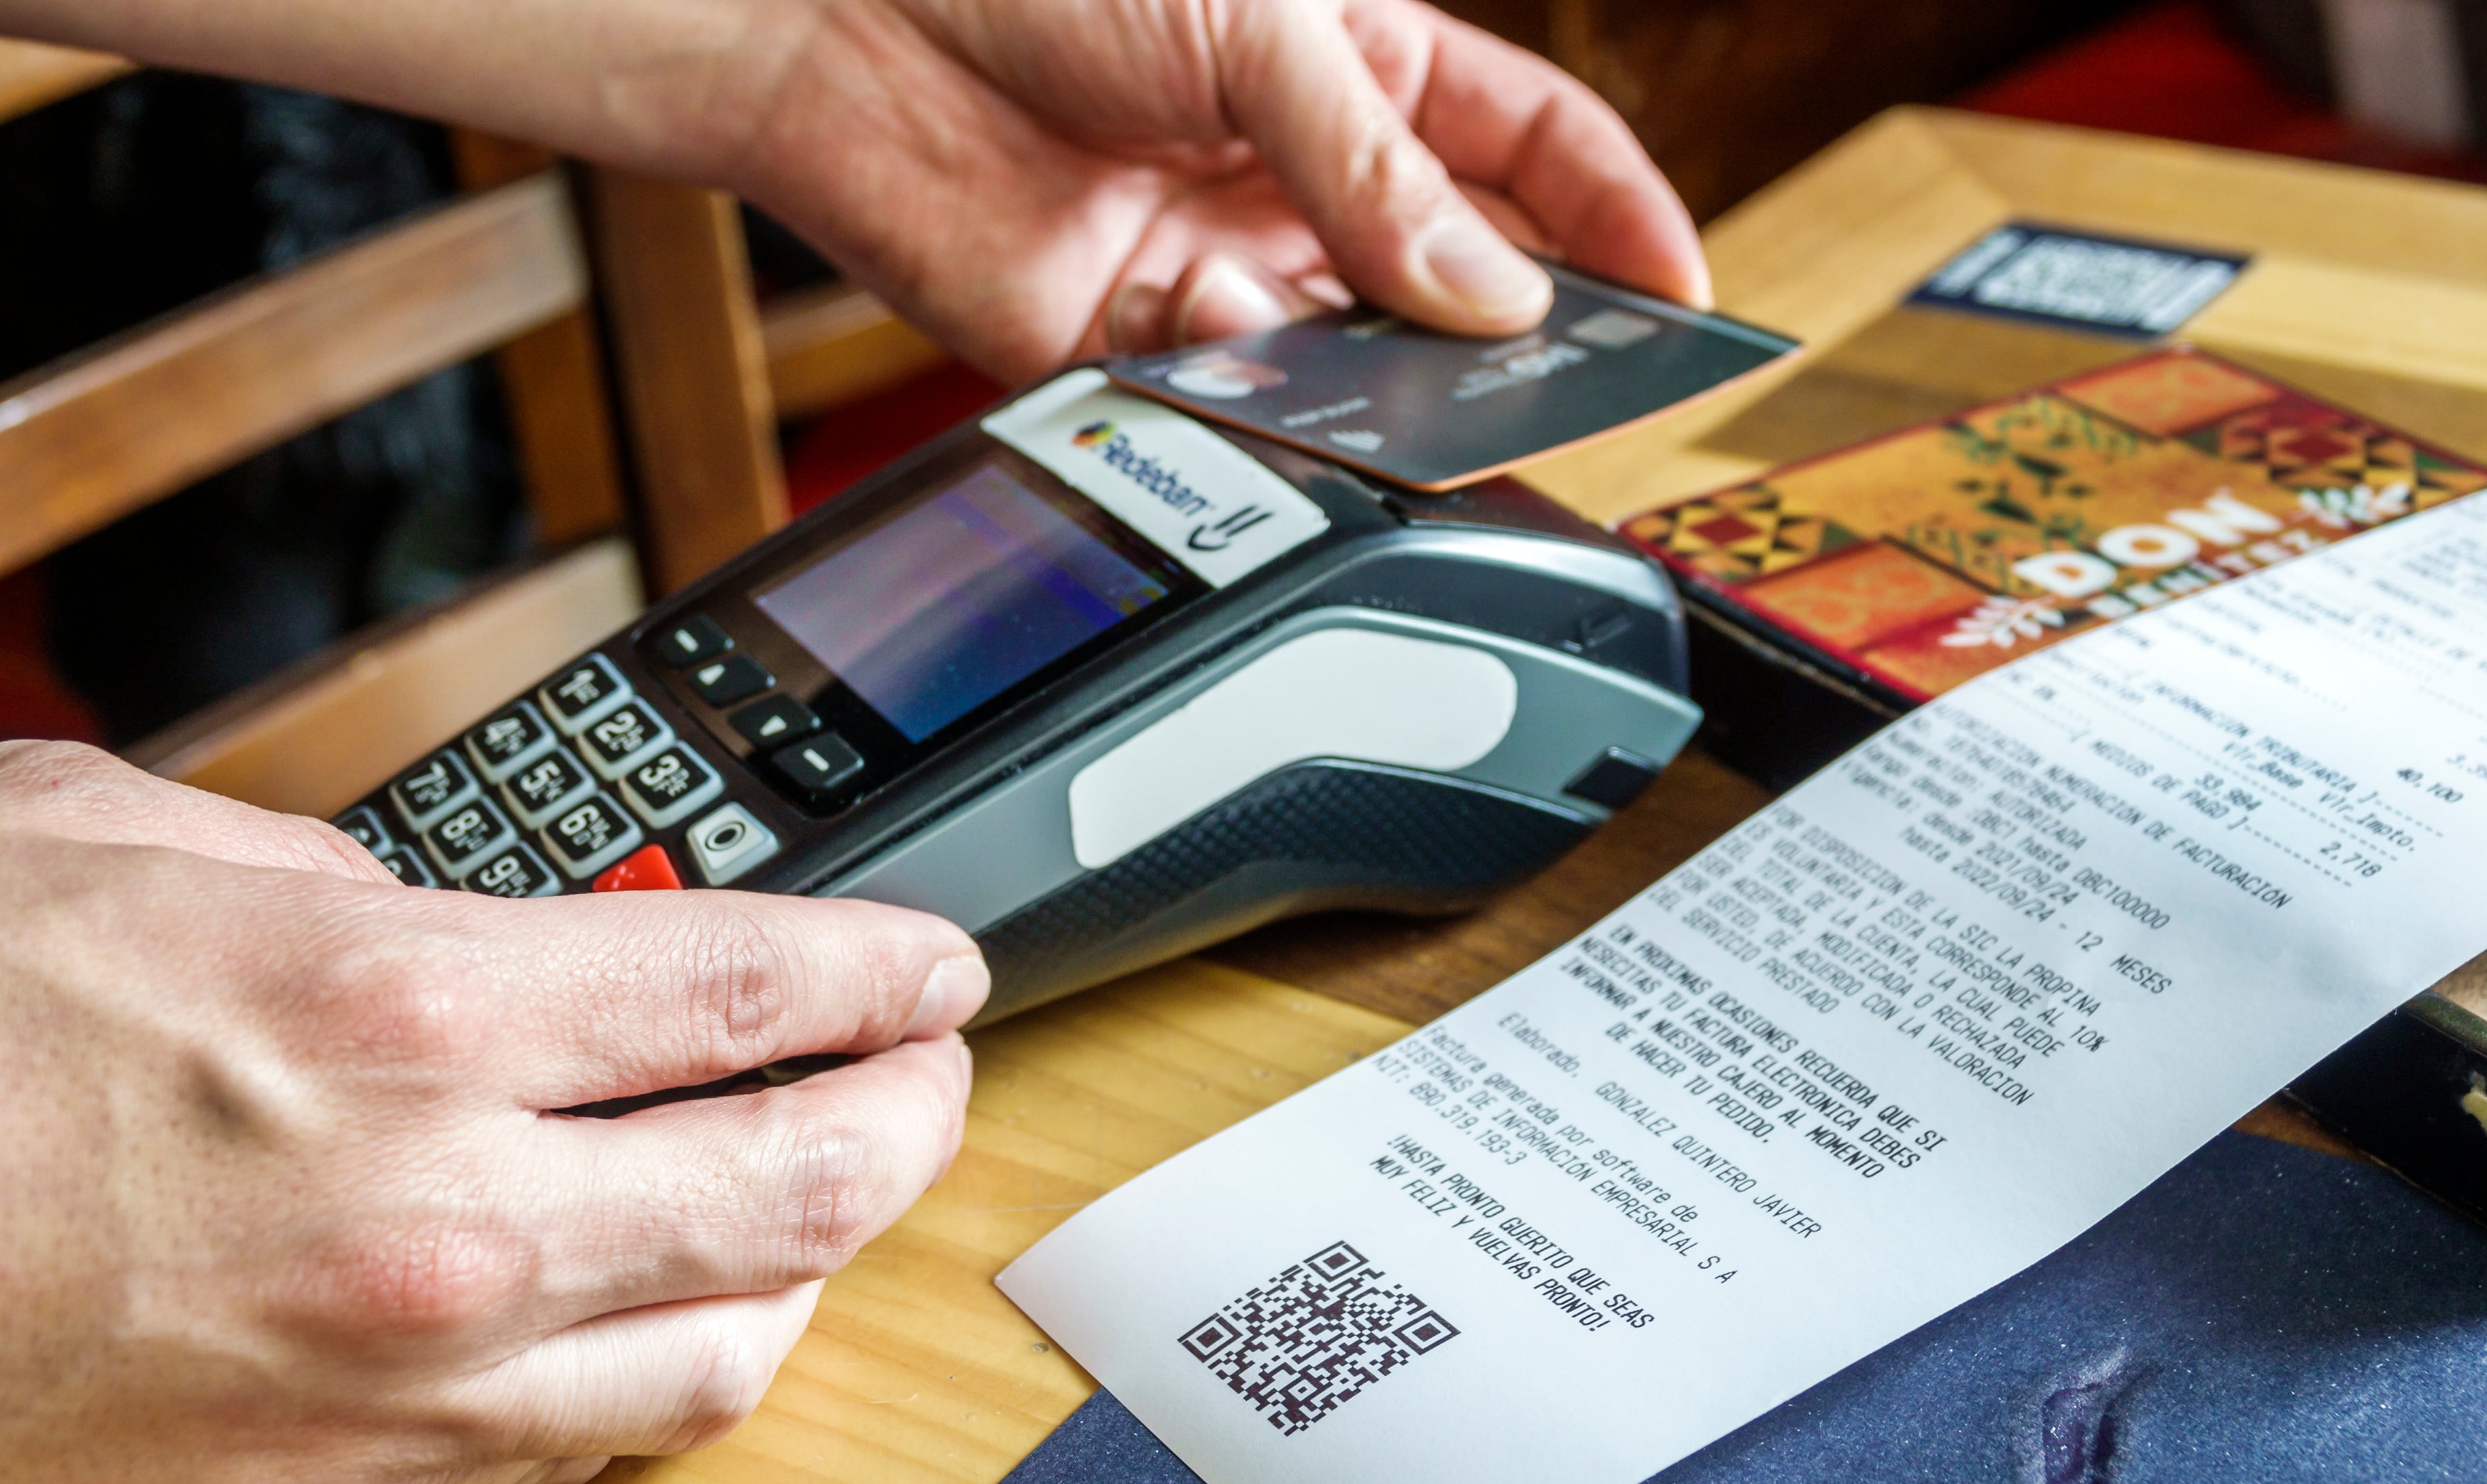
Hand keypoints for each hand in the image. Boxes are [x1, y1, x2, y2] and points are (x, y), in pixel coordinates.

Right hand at [0, 743, 986, 1483]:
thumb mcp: (92, 841)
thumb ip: (308, 862)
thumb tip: (424, 901)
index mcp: (392, 1015)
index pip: (754, 990)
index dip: (890, 972)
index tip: (939, 964)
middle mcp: (437, 1217)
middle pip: (810, 1182)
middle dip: (915, 1114)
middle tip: (930, 1070)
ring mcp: (401, 1388)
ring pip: (737, 1347)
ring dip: (816, 1259)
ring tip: (820, 1191)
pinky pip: (590, 1447)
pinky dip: (672, 1363)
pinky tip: (669, 1303)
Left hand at [715, 0, 1710, 375]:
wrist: (841, 21)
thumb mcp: (1255, 23)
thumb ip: (1378, 168)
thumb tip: (1496, 293)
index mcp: (1363, 67)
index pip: (1536, 149)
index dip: (1617, 217)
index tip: (1680, 295)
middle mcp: (1304, 177)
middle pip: (1457, 279)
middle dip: (1514, 334)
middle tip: (1566, 387)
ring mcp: (1227, 266)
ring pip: (1355, 365)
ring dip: (1386, 389)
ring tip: (1417, 398)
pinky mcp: (1137, 346)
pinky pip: (1235, 407)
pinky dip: (1257, 405)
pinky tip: (1245, 360)